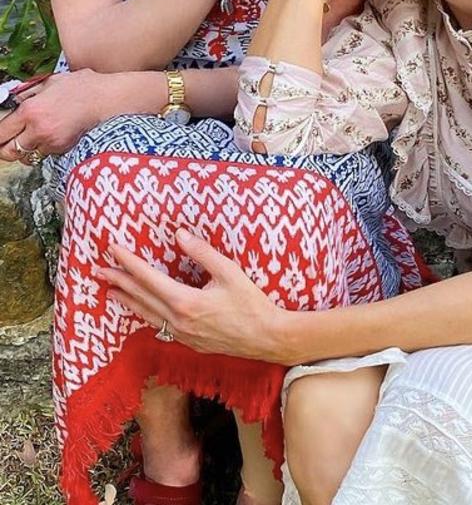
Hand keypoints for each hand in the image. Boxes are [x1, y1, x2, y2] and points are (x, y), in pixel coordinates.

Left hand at [0, 70, 103, 163]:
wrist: (107, 99)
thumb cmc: (82, 87)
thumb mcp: (50, 82)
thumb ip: (28, 93)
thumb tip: (14, 101)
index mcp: (31, 111)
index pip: (0, 132)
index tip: (1, 132)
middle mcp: (38, 130)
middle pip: (9, 152)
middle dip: (5, 148)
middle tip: (8, 141)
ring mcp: (52, 142)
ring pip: (27, 156)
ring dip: (25, 150)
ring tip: (30, 138)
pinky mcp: (64, 150)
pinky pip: (45, 154)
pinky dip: (43, 148)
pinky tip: (49, 136)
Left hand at [97, 228, 289, 362]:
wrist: (266, 339)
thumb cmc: (252, 304)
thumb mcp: (229, 272)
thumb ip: (202, 252)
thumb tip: (179, 234)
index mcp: (185, 302)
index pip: (149, 278)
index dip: (129, 262)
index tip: (113, 250)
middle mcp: (178, 321)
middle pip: (141, 297)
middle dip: (119, 281)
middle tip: (98, 270)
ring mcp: (181, 335)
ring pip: (146, 314)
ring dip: (127, 300)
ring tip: (110, 291)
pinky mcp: (188, 342)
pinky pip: (158, 326)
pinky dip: (144, 314)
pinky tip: (141, 310)